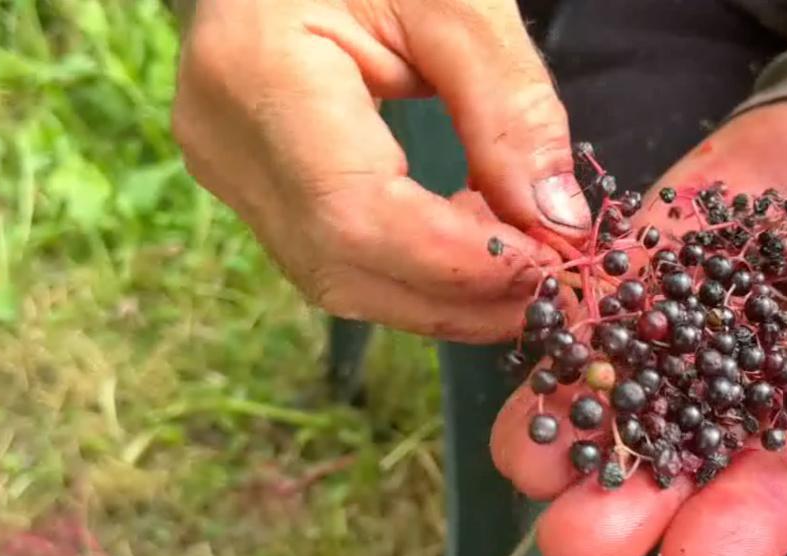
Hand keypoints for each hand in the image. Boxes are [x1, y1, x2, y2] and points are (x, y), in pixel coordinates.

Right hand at [171, 0, 589, 341]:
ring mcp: (231, 171)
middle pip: (343, 267)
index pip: (354, 212)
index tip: (551, 267)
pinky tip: (471, 244)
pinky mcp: (252, 188)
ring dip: (443, 294)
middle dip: (461, 295)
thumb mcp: (457, 2)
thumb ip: (510, 108)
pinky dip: (414, 271)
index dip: (457, 261)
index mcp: (257, 72)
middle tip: (553, 286)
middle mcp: (226, 141)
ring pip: (339, 279)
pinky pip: (335, 258)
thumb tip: (559, 223)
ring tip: (522, 265)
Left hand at [490, 101, 786, 555]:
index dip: (752, 522)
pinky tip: (525, 350)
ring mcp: (679, 321)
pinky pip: (587, 300)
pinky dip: (555, 325)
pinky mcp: (635, 266)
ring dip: (571, 427)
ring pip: (617, 389)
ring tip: (529, 460)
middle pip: (681, 456)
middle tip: (580, 544)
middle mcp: (745, 377)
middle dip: (632, 502)